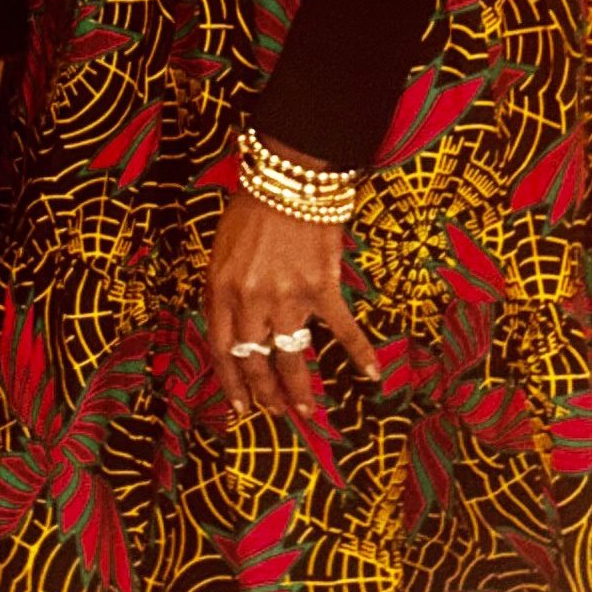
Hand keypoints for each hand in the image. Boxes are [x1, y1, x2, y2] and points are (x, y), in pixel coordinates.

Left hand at [205, 194, 380, 423]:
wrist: (288, 180)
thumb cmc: (251, 210)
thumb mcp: (222, 250)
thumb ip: (225, 290)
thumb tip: (236, 326)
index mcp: (220, 289)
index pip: (220, 348)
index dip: (231, 381)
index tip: (240, 406)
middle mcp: (250, 300)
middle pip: (254, 358)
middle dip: (263, 391)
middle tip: (275, 411)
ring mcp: (287, 297)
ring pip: (290, 355)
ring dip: (298, 386)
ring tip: (305, 409)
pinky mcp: (322, 288)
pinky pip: (342, 328)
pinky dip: (359, 351)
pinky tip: (371, 373)